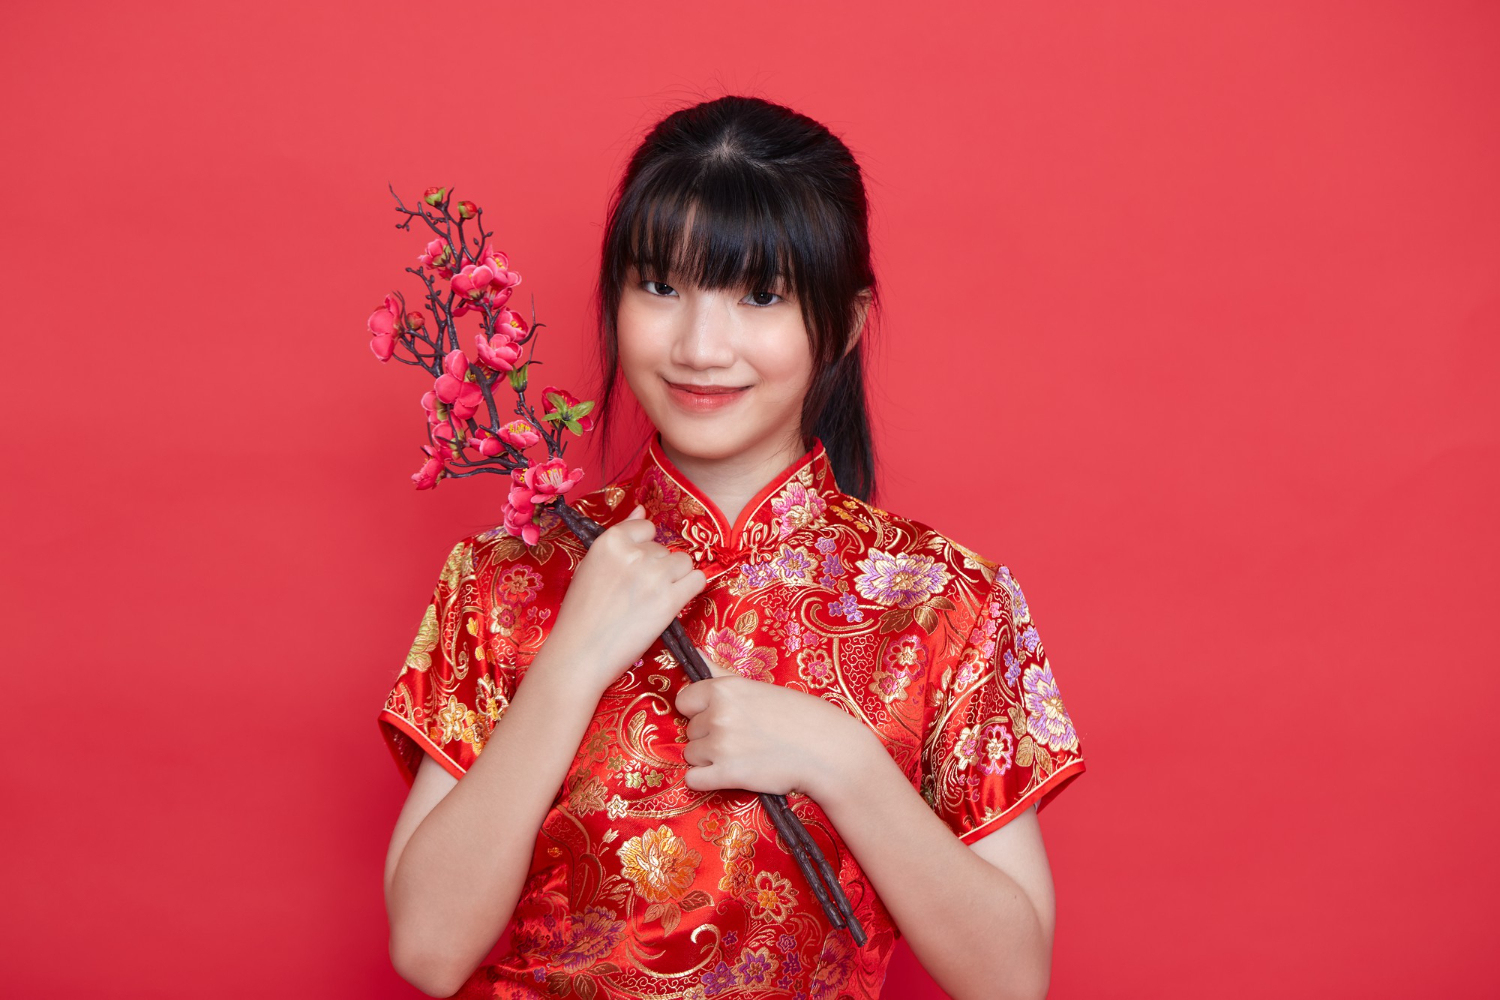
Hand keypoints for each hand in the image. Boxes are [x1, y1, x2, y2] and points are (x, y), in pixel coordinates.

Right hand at [546, 503, 707, 692]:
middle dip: (658, 567)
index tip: (635, 569)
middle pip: (665, 548)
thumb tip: (641, 509)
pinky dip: (690, 589)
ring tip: (654, 599)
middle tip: (638, 593)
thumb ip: (619, 536)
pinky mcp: (670, 600)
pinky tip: (673, 602)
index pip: (646, 528)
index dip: (644, 549)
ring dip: (675, 577)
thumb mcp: (591, 566)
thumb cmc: (581, 614)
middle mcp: (634, 553)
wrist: (580, 654)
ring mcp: (654, 576)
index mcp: (610, 541)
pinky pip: (697, 580)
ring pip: (684, 562)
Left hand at [673, 657, 875, 802]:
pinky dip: (707, 780)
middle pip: (690, 730)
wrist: (829, 751)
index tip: (720, 716)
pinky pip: (694, 779)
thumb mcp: (760, 687)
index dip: (699, 711)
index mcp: (725, 689)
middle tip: (742, 738)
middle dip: (709, 736)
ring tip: (741, 756)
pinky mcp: (727, 774)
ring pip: (691, 755)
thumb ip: (721, 674)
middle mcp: (718, 714)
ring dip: (709, 759)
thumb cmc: (801, 716)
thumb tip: (694, 653)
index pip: (684, 700)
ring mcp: (720, 745)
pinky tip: (730, 774)